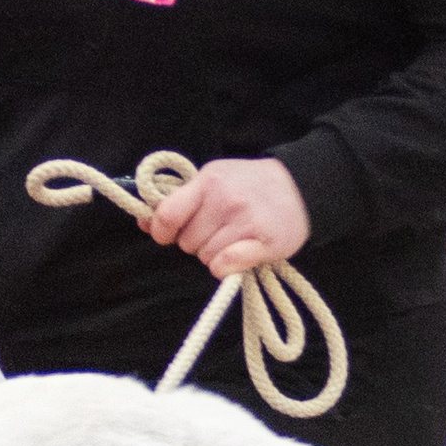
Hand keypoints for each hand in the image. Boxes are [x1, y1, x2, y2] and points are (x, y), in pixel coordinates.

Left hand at [146, 158, 309, 278]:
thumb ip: (181, 199)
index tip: (167, 235)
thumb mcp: (215, 179)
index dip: (160, 230)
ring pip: (205, 257)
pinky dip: (225, 267)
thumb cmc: (252, 185)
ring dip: (214, 255)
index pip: (167, 214)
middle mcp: (225, 200)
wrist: (302, 187)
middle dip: (196, 242)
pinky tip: (237, 257)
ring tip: (233, 239)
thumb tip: (143, 223)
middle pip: (186, 242)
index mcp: (209, 181)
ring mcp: (245, 221)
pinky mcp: (264, 243)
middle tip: (217, 231)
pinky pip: (224, 266)